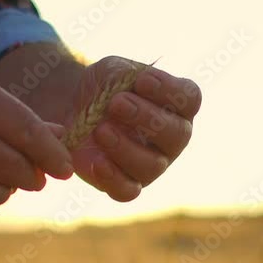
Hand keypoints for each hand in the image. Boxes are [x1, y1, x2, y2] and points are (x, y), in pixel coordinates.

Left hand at [67, 56, 201, 200]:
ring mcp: (151, 164)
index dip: (169, 90)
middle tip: (117, 103)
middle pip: (178, 135)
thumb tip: (131, 85)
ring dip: (126, 147)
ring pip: (153, 165)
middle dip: (147, 118)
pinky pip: (128, 191)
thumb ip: (124, 73)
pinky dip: (114, 178)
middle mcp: (171, 138)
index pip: (190, 99)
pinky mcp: (126, 183)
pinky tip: (97, 162)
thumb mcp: (112, 70)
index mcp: (176, 106)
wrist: (72, 109)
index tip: (142, 80)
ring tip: (101, 129)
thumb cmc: (103, 89)